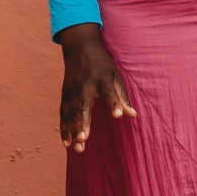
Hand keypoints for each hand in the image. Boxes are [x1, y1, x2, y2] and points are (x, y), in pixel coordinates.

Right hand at [58, 23, 136, 152]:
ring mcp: (72, 91)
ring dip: (72, 131)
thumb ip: (123, 97)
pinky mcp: (64, 95)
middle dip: (82, 123)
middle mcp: (84, 86)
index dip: (114, 103)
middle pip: (83, 106)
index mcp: (102, 79)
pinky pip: (63, 114)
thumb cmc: (102, 64)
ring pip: (70, 113)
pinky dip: (63, 128)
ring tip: (76, 148)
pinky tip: (66, 142)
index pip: (109, 92)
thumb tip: (133, 116)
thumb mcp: (116, 75)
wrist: (80, 48)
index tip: (119, 115)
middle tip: (84, 139)